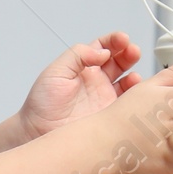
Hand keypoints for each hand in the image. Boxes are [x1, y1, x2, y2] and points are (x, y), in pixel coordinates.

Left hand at [18, 33, 141, 138]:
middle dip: (129, 53)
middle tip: (132, 51)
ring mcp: (104, 98)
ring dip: (135, 75)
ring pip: (128, 82)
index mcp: (83, 67)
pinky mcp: (110, 116)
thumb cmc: (41, 105)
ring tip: (134, 76)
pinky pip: (128, 104)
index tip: (121, 39)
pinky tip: (135, 93)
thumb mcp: (55, 72)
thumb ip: (78, 56)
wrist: (36, 133)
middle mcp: (96, 81)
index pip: (104, 47)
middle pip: (120, 61)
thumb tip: (101, 51)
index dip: (114, 41)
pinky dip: (136, 97)